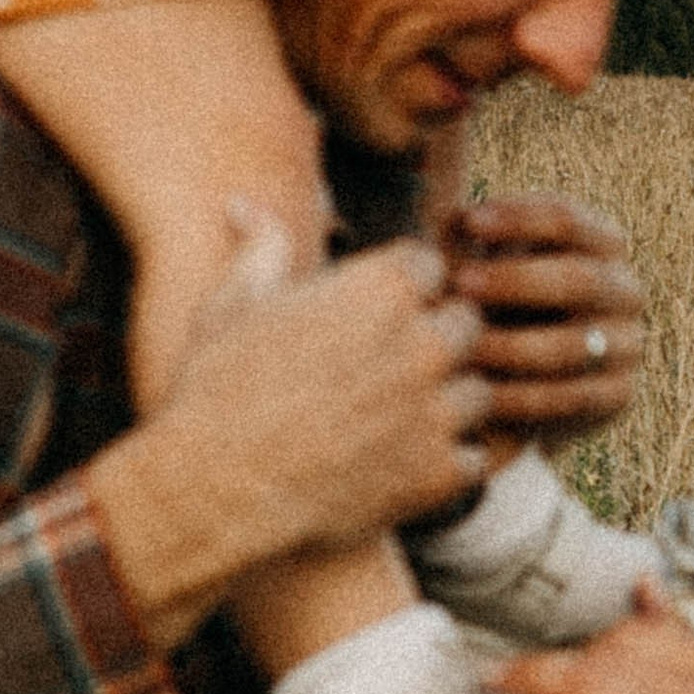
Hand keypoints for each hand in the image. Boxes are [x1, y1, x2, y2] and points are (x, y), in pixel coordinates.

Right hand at [92, 215, 488, 642]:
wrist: (215, 490)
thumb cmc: (216, 392)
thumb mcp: (232, 306)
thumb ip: (261, 249)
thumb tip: (246, 203)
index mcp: (383, 290)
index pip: (431, 266)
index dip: (404, 288)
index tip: (378, 313)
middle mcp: (424, 345)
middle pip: (467, 323)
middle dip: (437, 339)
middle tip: (392, 367)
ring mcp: (438, 411)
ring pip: (479, 392)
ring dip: (448, 403)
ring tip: (399, 419)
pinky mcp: (439, 474)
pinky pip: (473, 459)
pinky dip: (447, 465)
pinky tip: (405, 465)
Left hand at [447, 194, 646, 440]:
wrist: (519, 380)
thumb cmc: (493, 301)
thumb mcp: (486, 261)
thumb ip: (470, 237)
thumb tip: (446, 214)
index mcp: (603, 242)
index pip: (568, 219)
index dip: (519, 218)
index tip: (469, 221)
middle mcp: (626, 290)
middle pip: (580, 279)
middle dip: (516, 281)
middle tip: (460, 283)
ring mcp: (629, 344)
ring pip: (574, 345)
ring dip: (511, 346)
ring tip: (461, 346)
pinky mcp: (619, 394)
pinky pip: (571, 398)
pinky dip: (521, 397)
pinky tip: (478, 394)